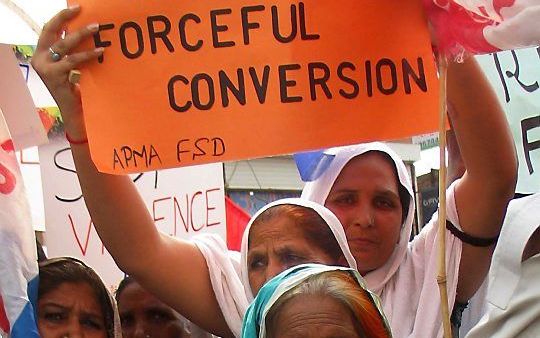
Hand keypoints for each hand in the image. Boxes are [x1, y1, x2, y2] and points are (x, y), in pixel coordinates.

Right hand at [31, 5, 102, 139]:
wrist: (75, 112)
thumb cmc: (76, 88)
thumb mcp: (72, 66)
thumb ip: (73, 51)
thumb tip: (87, 30)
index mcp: (42, 54)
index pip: (49, 30)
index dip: (61, 18)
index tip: (76, 8)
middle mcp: (40, 59)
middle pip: (53, 33)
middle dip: (68, 20)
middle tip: (85, 13)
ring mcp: (45, 68)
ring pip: (64, 46)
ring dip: (82, 35)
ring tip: (97, 28)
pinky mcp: (54, 76)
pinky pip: (72, 61)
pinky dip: (87, 54)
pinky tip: (99, 50)